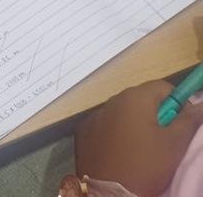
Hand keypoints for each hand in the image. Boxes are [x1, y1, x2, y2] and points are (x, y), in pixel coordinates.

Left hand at [74, 81, 202, 196]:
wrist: (108, 191)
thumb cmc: (146, 165)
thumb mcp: (175, 143)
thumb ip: (189, 119)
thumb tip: (200, 103)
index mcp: (134, 98)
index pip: (162, 87)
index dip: (177, 102)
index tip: (181, 122)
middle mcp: (111, 100)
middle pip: (141, 98)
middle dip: (156, 114)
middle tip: (163, 139)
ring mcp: (94, 115)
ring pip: (122, 112)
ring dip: (135, 123)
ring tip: (143, 149)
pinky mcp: (83, 131)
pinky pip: (105, 125)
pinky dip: (115, 133)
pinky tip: (122, 152)